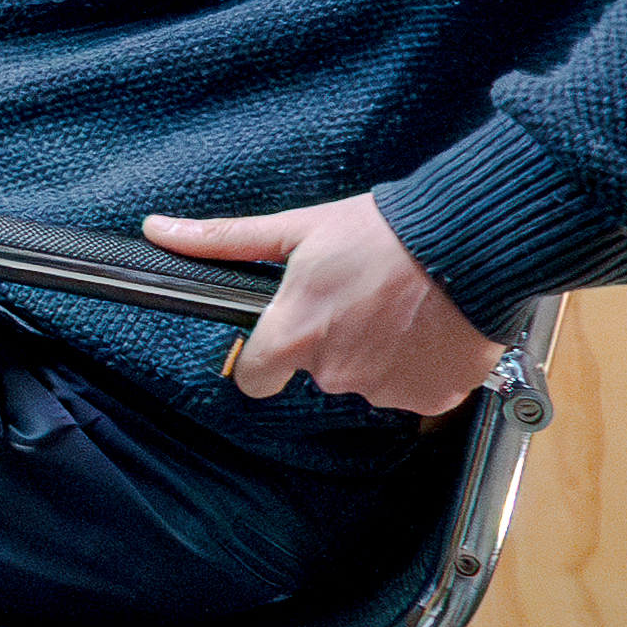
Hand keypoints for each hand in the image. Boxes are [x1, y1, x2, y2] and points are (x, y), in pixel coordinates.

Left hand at [142, 191, 503, 417]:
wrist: (468, 244)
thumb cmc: (382, 232)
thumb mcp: (296, 228)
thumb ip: (224, 240)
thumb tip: (158, 230)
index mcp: (296, 336)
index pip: (255, 380)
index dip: (265, 359)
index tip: (286, 336)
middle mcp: (336, 373)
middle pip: (318, 372)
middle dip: (333, 341)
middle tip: (359, 298)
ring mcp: (386, 390)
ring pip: (368, 380)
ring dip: (378, 352)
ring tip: (399, 307)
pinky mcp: (433, 399)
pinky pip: (414, 390)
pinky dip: (419, 365)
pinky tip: (429, 328)